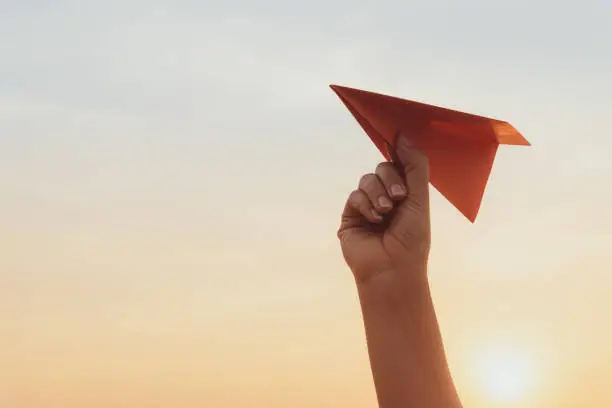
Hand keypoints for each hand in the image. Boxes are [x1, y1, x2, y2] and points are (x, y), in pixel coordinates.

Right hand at [338, 134, 430, 282]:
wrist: (392, 268)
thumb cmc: (412, 238)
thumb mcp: (420, 199)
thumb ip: (415, 166)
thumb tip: (403, 135)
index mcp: (407, 194)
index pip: (401, 165)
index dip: (399, 154)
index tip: (397, 141)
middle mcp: (387, 196)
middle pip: (382, 168)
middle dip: (390, 179)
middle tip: (398, 197)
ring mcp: (368, 205)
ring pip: (367, 180)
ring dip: (377, 193)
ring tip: (385, 212)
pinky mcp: (351, 215)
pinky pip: (355, 195)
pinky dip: (365, 204)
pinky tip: (373, 219)